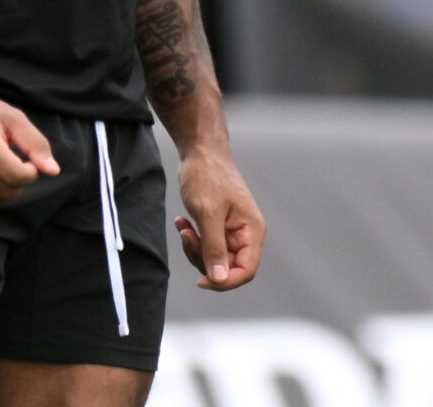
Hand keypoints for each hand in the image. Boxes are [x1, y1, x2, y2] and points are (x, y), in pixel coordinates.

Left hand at [174, 143, 262, 290]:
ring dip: (195, 247)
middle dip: (203, 259)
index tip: (201, 280)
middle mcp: (245, 232)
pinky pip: (206, 243)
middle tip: (187, 238)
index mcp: (251, 230)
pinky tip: (181, 223)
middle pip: (227, 267)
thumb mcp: (207, 213)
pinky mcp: (218, 225)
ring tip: (183, 227)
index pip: (246, 270)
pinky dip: (192, 237)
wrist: (200, 151)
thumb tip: (219, 280)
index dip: (225, 281)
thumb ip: (214, 248)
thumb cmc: (207, 175)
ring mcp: (231, 229)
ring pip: (214, 258)